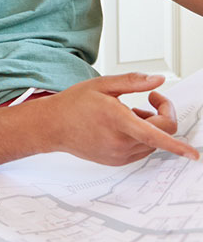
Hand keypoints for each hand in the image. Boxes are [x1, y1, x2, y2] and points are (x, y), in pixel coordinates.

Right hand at [49, 72, 199, 165]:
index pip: (156, 135)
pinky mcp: (116, 161)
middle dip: (162, 116)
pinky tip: (124, 125)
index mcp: (117, 121)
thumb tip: (159, 80)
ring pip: (152, 144)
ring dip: (151, 127)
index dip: (178, 145)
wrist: (53, 126)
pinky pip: (141, 150)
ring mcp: (118, 154)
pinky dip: (141, 138)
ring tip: (131, 112)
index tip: (194, 154)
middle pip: (160, 135)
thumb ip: (132, 82)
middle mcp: (120, 142)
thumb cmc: (74, 104)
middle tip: (150, 99)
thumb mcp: (102, 85)